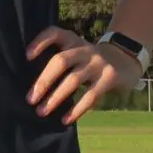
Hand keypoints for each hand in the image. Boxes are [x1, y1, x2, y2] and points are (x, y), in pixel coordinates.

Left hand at [25, 26, 142, 124]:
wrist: (124, 59)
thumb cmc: (88, 60)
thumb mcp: (75, 52)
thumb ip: (59, 59)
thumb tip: (33, 85)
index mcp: (73, 40)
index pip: (55, 33)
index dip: (40, 42)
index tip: (27, 56)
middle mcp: (84, 49)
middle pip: (61, 61)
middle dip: (44, 81)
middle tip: (30, 99)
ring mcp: (98, 63)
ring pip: (73, 80)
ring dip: (55, 97)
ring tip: (42, 111)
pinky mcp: (109, 77)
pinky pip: (90, 95)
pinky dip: (76, 110)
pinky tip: (65, 120)